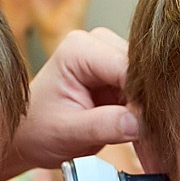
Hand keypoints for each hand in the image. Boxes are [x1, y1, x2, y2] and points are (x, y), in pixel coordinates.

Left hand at [6, 28, 139, 175]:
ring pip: (148, 80)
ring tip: (144, 137)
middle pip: (142, 69)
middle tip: (149, 136)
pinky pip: (145, 90)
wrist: (30, 135)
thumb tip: (138, 123)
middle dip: (147, 103)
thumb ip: (103, 126)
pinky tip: (141, 131)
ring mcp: (110, 57)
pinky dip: (145, 112)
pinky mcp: (120, 74)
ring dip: (148, 108)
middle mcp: (97, 43)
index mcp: (79, 48)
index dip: (141, 97)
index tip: (147, 126)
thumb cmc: (40, 130)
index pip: (126, 66)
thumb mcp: (67, 132)